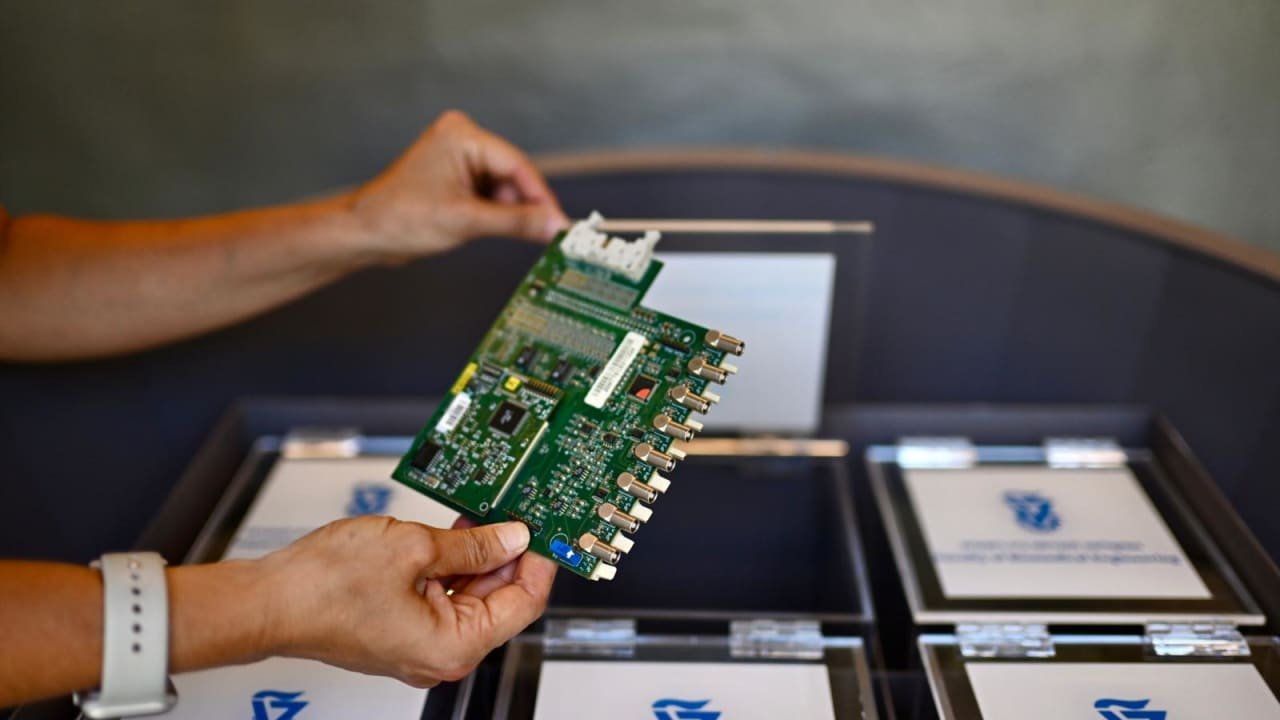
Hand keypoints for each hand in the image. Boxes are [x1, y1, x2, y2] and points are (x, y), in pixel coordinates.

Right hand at [255, 515, 556, 685]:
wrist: (269, 599)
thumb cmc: (323, 586)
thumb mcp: (414, 546)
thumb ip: (473, 544)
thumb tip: (511, 537)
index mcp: (454, 646)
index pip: (524, 602)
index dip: (539, 561)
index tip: (547, 530)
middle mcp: (442, 655)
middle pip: (499, 600)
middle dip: (508, 553)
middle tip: (516, 512)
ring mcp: (421, 644)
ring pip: (471, 596)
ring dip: (479, 556)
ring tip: (484, 515)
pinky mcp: (403, 630)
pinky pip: (442, 598)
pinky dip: (452, 566)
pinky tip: (454, 533)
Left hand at [350, 110, 568, 263]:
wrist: (364, 234)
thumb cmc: (397, 217)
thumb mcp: (466, 221)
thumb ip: (516, 222)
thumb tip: (552, 225)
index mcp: (461, 135)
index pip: (517, 164)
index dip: (541, 196)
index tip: (559, 221)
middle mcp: (461, 139)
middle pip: (512, 175)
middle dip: (524, 206)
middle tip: (544, 234)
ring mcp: (458, 158)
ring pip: (503, 187)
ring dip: (508, 212)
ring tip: (499, 233)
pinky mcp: (456, 177)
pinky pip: (489, 193)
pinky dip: (495, 213)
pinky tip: (489, 228)